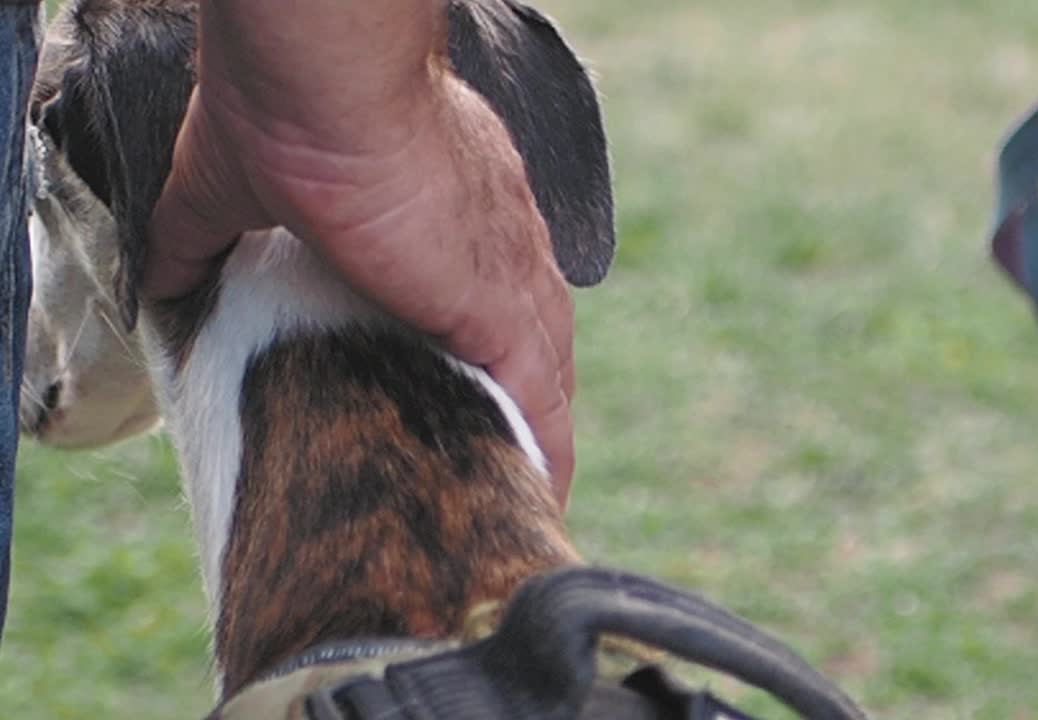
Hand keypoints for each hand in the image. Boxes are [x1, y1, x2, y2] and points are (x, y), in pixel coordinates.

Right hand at [144, 1, 575, 505]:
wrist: (323, 84)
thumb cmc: (287, 112)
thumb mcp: (229, 187)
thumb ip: (201, 238)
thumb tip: (160, 272)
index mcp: (449, 209)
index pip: (484, 293)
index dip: (478, 348)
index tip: (459, 398)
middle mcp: (502, 239)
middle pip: (534, 339)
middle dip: (519, 401)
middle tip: (502, 464)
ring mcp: (513, 271)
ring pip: (549, 373)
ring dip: (537, 434)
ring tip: (523, 493)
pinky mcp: (503, 305)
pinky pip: (543, 397)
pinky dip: (544, 448)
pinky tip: (539, 493)